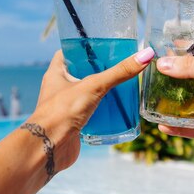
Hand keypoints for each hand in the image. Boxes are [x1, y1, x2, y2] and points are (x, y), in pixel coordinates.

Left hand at [27, 47, 153, 172]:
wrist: (49, 148)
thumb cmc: (62, 111)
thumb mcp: (94, 86)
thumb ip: (119, 72)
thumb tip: (145, 55)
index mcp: (56, 73)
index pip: (70, 52)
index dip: (85, 47)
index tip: (104, 45)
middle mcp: (60, 88)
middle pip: (82, 72)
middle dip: (100, 69)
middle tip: (120, 64)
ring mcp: (67, 106)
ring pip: (88, 93)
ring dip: (103, 90)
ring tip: (123, 84)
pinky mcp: (74, 123)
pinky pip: (91, 112)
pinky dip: (103, 110)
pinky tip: (118, 108)